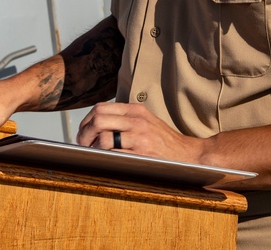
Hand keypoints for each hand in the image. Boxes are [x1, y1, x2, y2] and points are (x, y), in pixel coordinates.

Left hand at [76, 102, 204, 163]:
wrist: (188, 154)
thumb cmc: (163, 139)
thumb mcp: (145, 120)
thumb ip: (124, 118)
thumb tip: (96, 124)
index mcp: (135, 110)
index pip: (100, 108)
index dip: (86, 121)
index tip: (83, 132)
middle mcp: (136, 120)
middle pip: (98, 120)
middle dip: (84, 133)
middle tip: (82, 144)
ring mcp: (140, 137)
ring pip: (104, 138)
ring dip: (92, 147)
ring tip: (91, 154)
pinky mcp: (142, 153)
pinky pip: (115, 154)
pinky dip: (105, 157)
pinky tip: (103, 161)